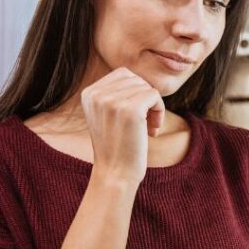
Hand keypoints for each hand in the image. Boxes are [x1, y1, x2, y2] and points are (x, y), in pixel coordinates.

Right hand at [81, 67, 165, 187]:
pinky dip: (160, 111)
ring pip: (147, 87)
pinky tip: (153, 131)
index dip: (136, 92)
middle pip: (136, 79)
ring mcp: (112, 101)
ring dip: (153, 107)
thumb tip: (137, 77)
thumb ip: (114, 94)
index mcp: (88, 93)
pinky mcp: (130, 109)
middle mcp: (97, 94)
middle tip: (145, 124)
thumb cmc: (117, 146)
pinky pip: (155, 95)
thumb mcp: (107, 115)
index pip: (123, 74)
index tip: (136, 115)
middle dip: (145, 99)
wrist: (115, 174)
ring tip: (147, 128)